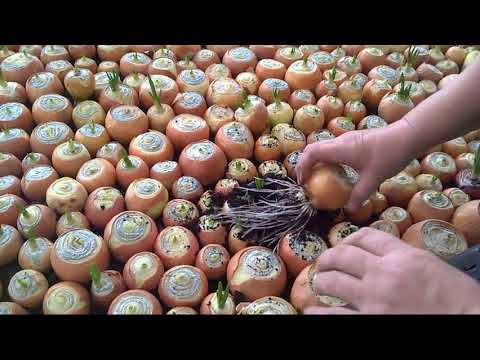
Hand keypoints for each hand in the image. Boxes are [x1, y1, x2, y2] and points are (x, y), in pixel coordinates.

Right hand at [296, 122, 417, 211]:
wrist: (407, 136)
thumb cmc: (389, 155)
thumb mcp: (373, 179)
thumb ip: (359, 195)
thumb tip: (349, 210)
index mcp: (340, 149)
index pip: (312, 153)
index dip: (302, 166)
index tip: (302, 181)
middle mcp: (340, 141)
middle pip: (313, 148)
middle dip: (305, 163)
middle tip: (305, 180)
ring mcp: (348, 139)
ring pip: (323, 147)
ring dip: (317, 160)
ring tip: (318, 176)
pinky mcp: (355, 139)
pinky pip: (334, 148)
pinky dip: (328, 158)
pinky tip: (337, 171)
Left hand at [305, 228, 479, 313]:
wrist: (470, 321)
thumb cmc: (458, 298)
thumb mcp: (432, 266)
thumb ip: (403, 258)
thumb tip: (380, 256)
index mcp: (403, 256)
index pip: (367, 236)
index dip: (350, 238)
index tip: (344, 245)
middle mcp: (384, 273)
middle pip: (343, 254)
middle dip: (328, 257)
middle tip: (322, 263)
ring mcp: (375, 299)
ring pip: (333, 281)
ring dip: (322, 280)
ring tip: (319, 282)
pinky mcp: (370, 321)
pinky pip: (335, 315)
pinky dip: (319, 312)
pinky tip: (312, 310)